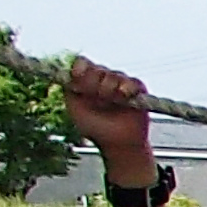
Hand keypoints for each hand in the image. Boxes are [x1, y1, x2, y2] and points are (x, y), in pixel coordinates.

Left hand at [66, 58, 156, 173]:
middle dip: (94, 83)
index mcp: (86, 81)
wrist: (118, 143)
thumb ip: (70, 90)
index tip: (77, 75)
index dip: (81, 67)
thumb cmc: (95, 128)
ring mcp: (121, 83)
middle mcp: (103, 79)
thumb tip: (68, 74)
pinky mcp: (137, 89)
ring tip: (111, 103)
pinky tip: (124, 98)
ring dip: (110, 89)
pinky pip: (132, 82)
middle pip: (98, 68)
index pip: (83, 63)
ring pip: (114, 75)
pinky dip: (127, 89)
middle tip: (97, 99)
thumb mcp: (75, 109)